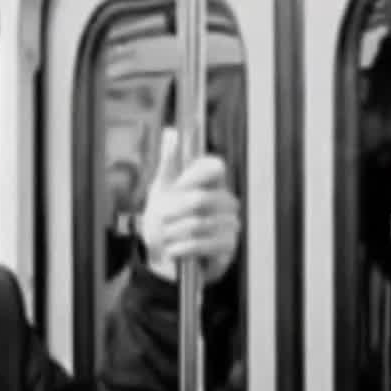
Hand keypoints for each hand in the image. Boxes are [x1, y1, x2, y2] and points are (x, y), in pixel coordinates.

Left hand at [140, 129, 240, 284]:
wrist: (163, 257)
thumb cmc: (164, 221)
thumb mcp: (161, 190)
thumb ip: (168, 164)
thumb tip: (171, 133)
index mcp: (212, 183)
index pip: (215, 166)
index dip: (194, 175)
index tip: (176, 186)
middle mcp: (225, 202)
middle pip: (202, 198)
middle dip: (174, 211)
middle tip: (161, 218)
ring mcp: (230, 225)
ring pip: (199, 223)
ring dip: (174, 232)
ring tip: (165, 237)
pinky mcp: (228, 247)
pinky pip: (204, 244)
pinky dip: (182, 248)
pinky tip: (173, 250)